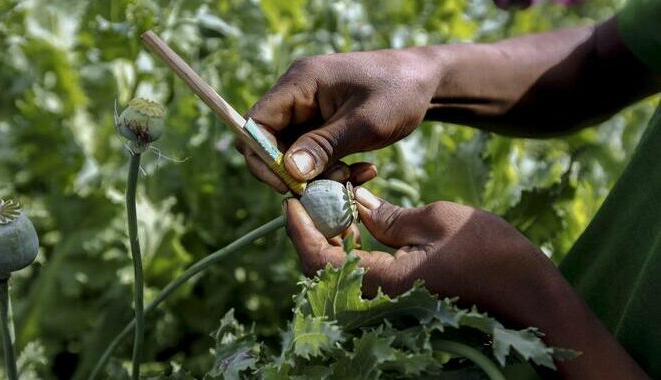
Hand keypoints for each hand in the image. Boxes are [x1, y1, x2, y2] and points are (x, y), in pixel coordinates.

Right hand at [240, 49, 439, 191]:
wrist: (426, 81)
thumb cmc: (399, 92)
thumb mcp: (364, 122)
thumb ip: (325, 146)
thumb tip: (289, 172)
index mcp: (300, 82)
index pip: (257, 123)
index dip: (263, 157)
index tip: (288, 185)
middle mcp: (297, 94)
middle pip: (271, 142)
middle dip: (295, 171)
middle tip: (328, 187)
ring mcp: (309, 110)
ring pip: (293, 153)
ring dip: (317, 174)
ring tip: (352, 177)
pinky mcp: (323, 124)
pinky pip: (313, 154)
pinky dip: (331, 169)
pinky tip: (361, 172)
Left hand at [284, 187, 649, 378]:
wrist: (531, 297)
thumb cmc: (489, 255)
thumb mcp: (435, 220)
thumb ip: (388, 216)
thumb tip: (357, 206)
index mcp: (381, 281)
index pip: (317, 258)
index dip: (298, 228)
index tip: (290, 199)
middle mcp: (379, 297)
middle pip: (325, 264)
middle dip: (315, 226)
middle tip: (316, 191)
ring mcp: (392, 298)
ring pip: (344, 268)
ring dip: (336, 234)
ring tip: (340, 196)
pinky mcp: (405, 294)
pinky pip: (366, 271)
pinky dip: (358, 244)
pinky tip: (365, 217)